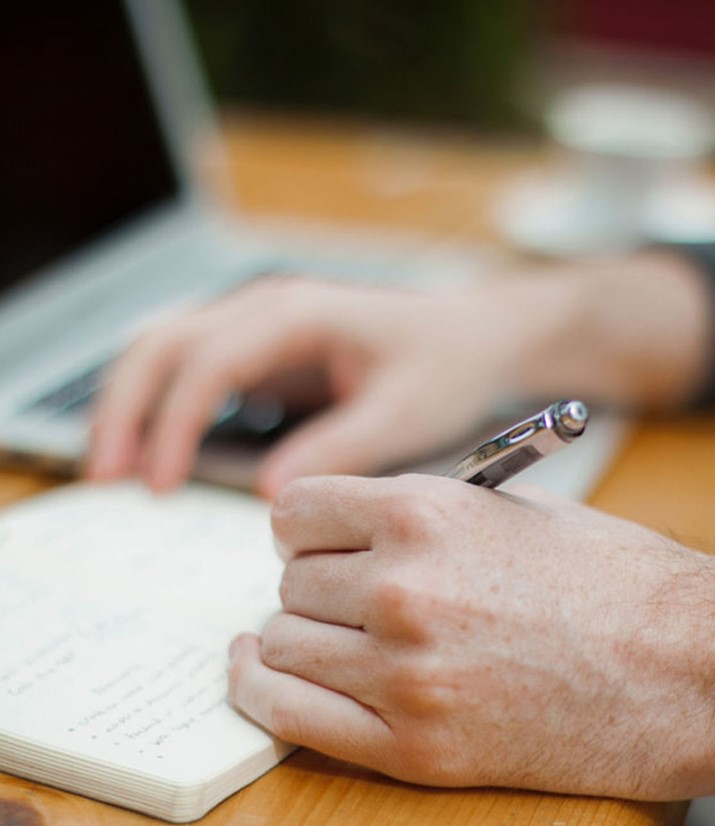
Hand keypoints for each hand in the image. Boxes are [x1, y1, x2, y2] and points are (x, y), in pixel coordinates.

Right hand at [87, 253, 714, 496]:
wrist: (480, 339)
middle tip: (104, 478)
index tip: (158, 484)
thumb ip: (339, 449)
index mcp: (299, 313)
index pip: (209, 361)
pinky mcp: (266, 352)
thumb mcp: (404, 413)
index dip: (173, 422)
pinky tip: (156, 452)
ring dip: (131, 404)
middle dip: (124, 408)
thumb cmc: (450, 366)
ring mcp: (262, 326)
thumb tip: (271, 496)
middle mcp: (268, 309)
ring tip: (112, 469)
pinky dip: (162, 407)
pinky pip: (194, 370)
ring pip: (166, 350)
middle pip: (164, 344)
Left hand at [228, 474, 714, 799]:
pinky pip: (292, 717)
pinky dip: (263, 692)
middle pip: (290, 581)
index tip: (315, 541)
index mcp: (424, 513)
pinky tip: (262, 673)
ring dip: (298, 637)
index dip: (303, 526)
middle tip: (346, 594)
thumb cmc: (610, 578)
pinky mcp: (415, 747)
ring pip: (283, 644)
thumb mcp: (511, 508)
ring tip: (333, 636)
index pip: (295, 510)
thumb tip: (348, 525)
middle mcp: (403, 588)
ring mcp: (405, 673)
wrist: (686, 666)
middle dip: (314, 583)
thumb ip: (419, 512)